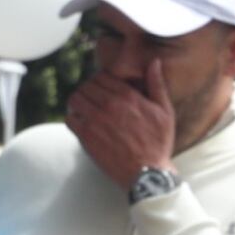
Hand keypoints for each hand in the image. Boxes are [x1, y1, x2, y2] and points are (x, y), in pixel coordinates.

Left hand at [64, 62, 175, 191]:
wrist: (147, 172)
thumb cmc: (158, 142)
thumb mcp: (164, 111)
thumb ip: (157, 84)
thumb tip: (154, 62)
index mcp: (127, 96)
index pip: (102, 76)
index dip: (100, 80)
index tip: (103, 87)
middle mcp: (109, 105)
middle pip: (86, 86)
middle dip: (89, 89)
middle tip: (94, 98)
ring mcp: (95, 121)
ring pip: (75, 99)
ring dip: (79, 101)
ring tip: (86, 107)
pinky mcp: (86, 136)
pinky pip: (70, 119)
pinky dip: (73, 117)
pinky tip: (82, 122)